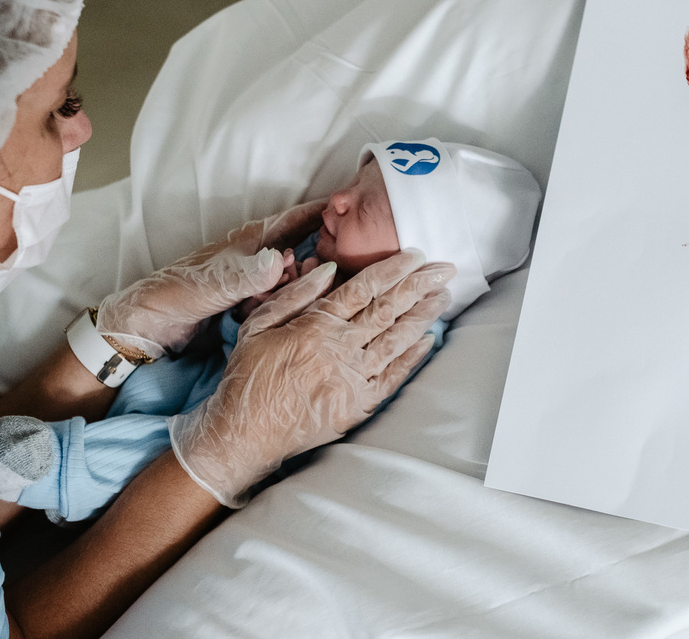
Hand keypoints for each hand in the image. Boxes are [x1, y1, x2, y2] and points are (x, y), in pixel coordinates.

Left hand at [96, 200, 324, 358]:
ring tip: (304, 297)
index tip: (355, 208)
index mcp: (249, 241)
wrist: (147, 326)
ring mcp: (254, 281)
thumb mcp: (212, 286)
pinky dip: (286, 305)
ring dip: (301, 288)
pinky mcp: (250, 304)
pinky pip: (280, 300)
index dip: (324, 212)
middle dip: (319, 260)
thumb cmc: (174, 296)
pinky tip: (284, 314)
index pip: (295, 219)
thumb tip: (282, 260)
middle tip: (327, 275)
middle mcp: (256, 257)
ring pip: (293, 279)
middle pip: (303, 250)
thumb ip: (247, 276)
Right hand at [167, 250, 453, 506]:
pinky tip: (428, 340)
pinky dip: (412, 357)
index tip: (414, 254)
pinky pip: (393, 377)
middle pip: (387, 310)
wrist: (244, 434)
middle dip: (418, 286)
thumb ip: (294, 296)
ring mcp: (352, 379)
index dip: (392, 270)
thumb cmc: (247, 377)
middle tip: (444, 269)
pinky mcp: (358, 405)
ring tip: (443, 297)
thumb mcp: (257, 325)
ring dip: (422, 316)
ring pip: (396, 340)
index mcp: (315, 326)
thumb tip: (328, 269)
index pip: (362, 289)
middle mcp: (339, 350)